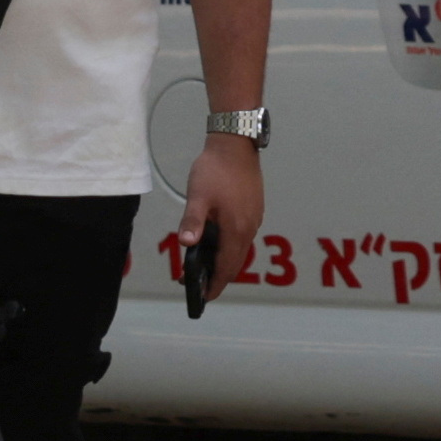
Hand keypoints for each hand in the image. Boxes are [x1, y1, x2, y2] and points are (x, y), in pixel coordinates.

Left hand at [162, 129, 265, 291]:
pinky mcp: (254, 209)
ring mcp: (254, 218)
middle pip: (236, 262)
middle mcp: (249, 227)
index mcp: (236, 229)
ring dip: (225, 261)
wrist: (236, 143)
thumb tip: (186, 244)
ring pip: (240, 249)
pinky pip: (243, 236)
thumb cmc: (216, 169)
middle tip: (200, 285)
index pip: (227, 267)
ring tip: (205, 265)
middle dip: (219, 277)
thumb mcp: (198, 196)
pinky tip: (217, 241)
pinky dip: (231, 247)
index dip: (215, 284)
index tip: (204, 296)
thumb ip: (192, 221)